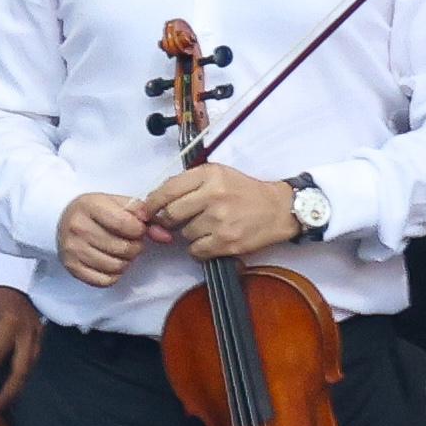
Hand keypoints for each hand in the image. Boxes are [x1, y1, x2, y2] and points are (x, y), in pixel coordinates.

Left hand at [0, 285, 40, 409]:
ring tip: (1, 405)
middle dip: (8, 393)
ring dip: (15, 389)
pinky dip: (20, 378)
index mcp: (9, 322)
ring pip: (29, 369)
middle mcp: (28, 332)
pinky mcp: (41, 340)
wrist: (11, 282)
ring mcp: (39, 337)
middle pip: (21, 369)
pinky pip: (31, 364)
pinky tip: (9, 389)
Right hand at [55, 189, 153, 287]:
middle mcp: (77, 228)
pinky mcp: (71, 267)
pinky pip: (104, 281)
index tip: (137, 228)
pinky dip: (114, 275)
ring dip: (126, 261)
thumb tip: (165, 236)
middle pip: (123, 248)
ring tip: (122, 252)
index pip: (126, 225)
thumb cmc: (96, 211)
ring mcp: (72, 249)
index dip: (140, 230)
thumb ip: (143, 215)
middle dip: (135, 247)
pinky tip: (112, 263)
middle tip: (131, 242)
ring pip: (115, 266)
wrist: (62, 219)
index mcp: (89, 205)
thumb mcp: (117, 202)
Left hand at [142, 162, 299, 259]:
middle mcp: (214, 195)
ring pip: (183, 234)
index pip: (167, 189)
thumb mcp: (218, 175)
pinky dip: (199, 249)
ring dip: (188, 234)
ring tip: (206, 227)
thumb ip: (188, 183)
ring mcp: (220, 220)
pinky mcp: (226, 242)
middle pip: (170, 214)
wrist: (278, 210)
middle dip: (168, 220)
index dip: (152, 203)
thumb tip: (155, 198)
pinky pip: (195, 251)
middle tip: (174, 222)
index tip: (148, 210)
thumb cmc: (244, 191)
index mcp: (209, 175)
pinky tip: (211, 240)